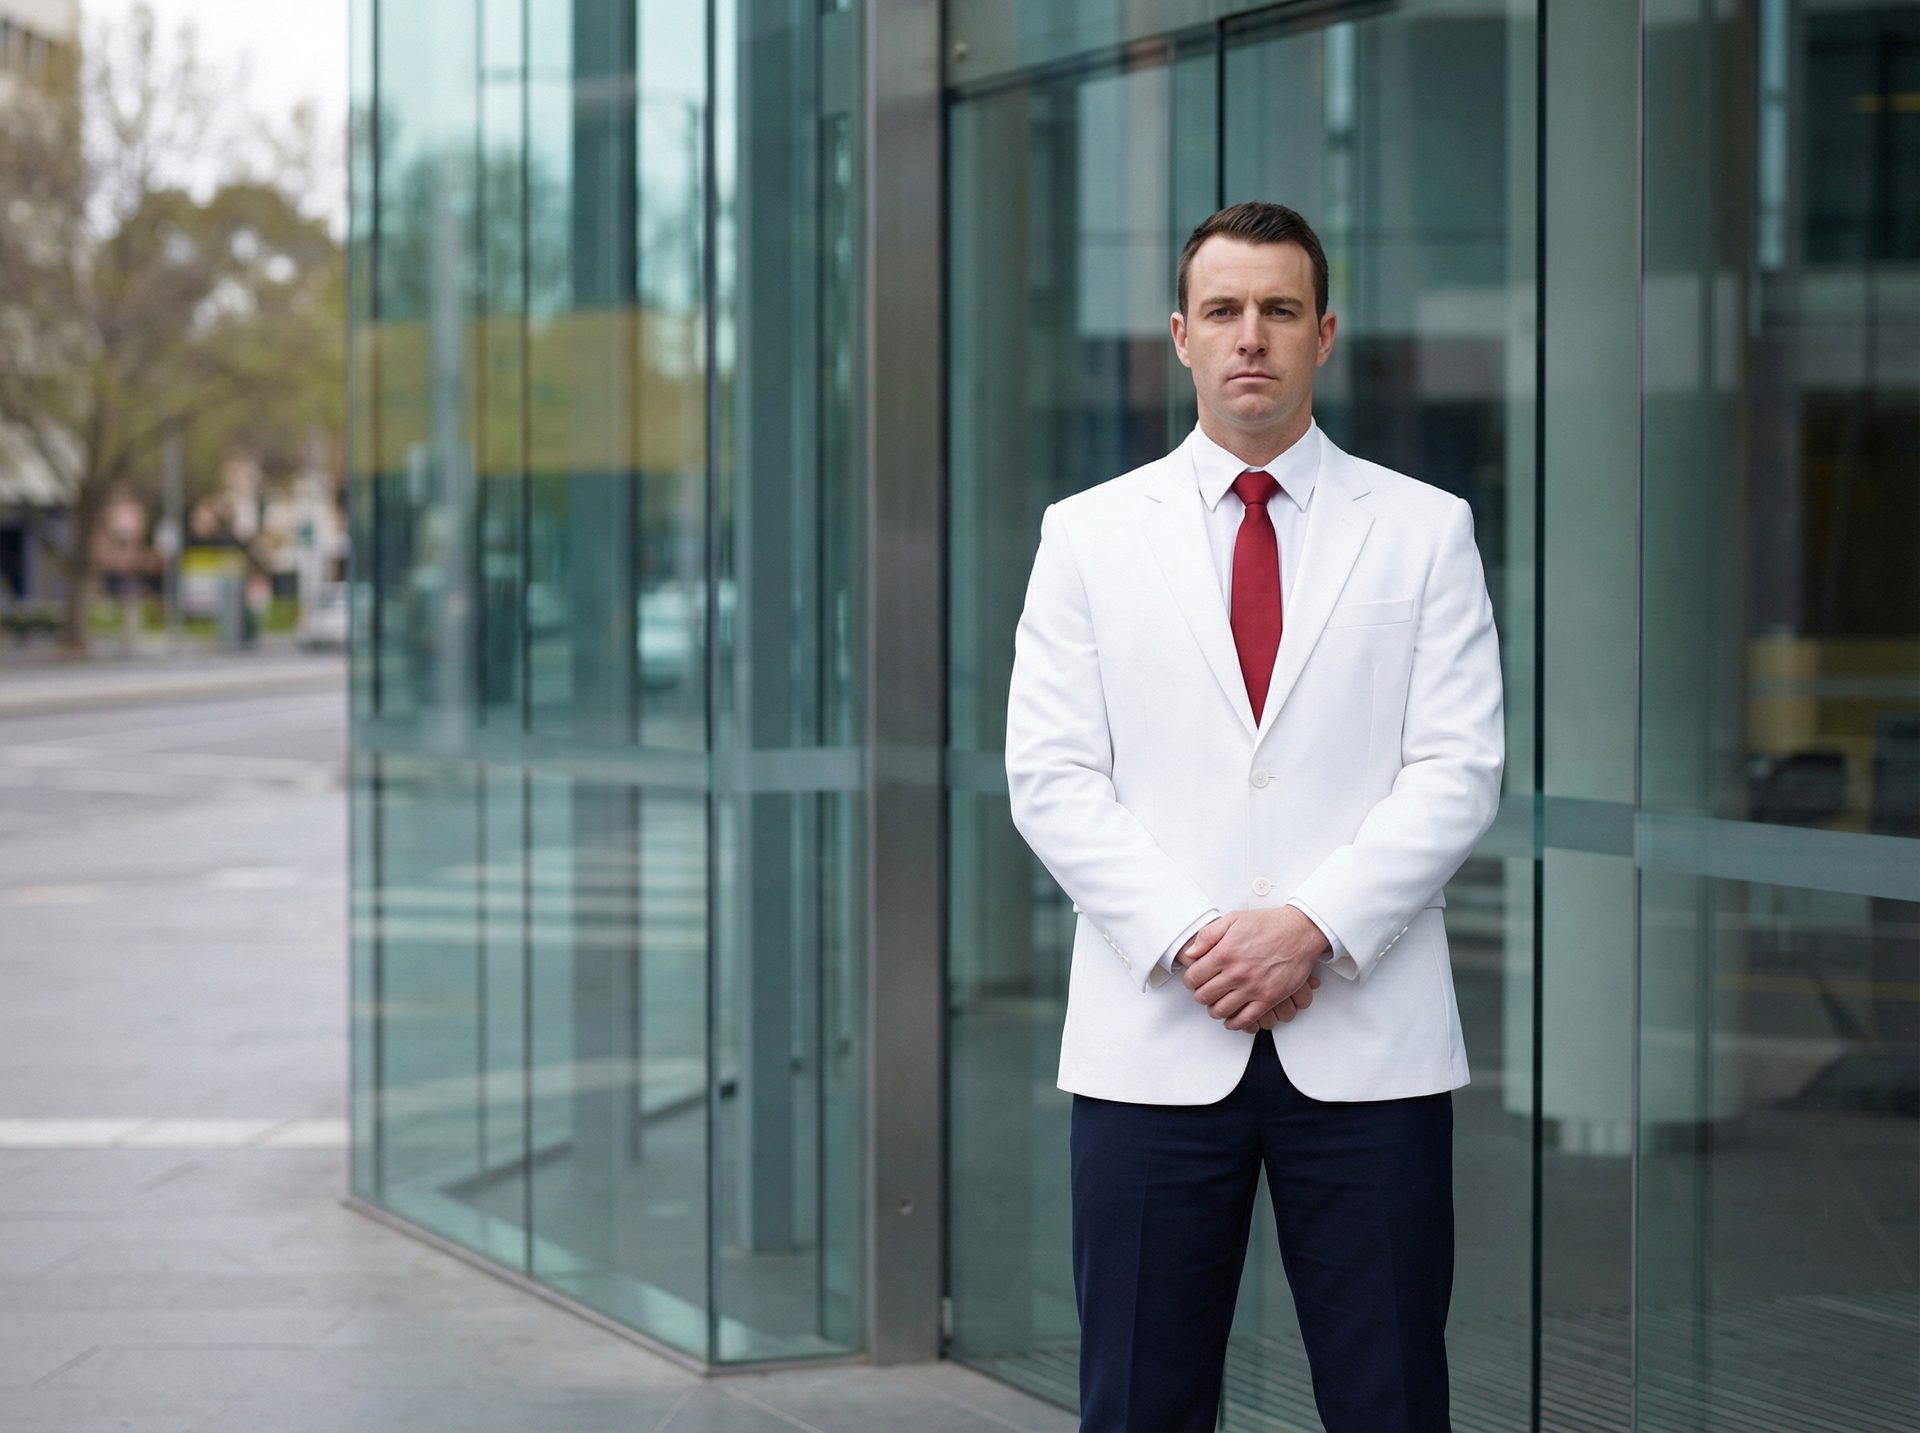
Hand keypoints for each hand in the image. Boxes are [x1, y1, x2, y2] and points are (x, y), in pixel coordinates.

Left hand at [1176, 908, 1327, 1032]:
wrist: (1300, 932)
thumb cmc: (1269, 924)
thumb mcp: (1233, 919)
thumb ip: (1208, 935)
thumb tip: (1192, 952)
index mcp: (1225, 953)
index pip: (1194, 977)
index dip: (1190, 980)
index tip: (1194, 980)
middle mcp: (1237, 972)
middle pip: (1204, 996)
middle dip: (1201, 995)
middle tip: (1205, 992)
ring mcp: (1253, 987)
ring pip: (1222, 1010)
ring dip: (1215, 1010)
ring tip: (1216, 1005)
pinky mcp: (1269, 998)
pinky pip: (1246, 1019)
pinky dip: (1235, 1023)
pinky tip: (1232, 1019)